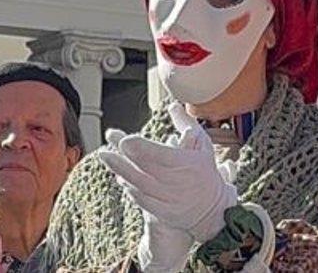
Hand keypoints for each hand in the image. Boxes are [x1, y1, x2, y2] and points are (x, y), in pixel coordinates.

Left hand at [96, 104, 238, 241]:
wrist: (212, 209)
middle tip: (109, 141)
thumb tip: (172, 105)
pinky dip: (129, 187)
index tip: (125, 140)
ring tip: (105, 155)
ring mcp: (169, 200)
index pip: (162, 156)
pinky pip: (142, 199)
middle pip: (145, 169)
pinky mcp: (163, 212)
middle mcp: (177, 183)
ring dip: (121, 169)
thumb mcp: (203, 145)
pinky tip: (119, 176)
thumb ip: (186, 124)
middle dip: (124, 155)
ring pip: (140, 184)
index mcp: (188, 165)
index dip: (142, 149)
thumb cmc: (204, 171)